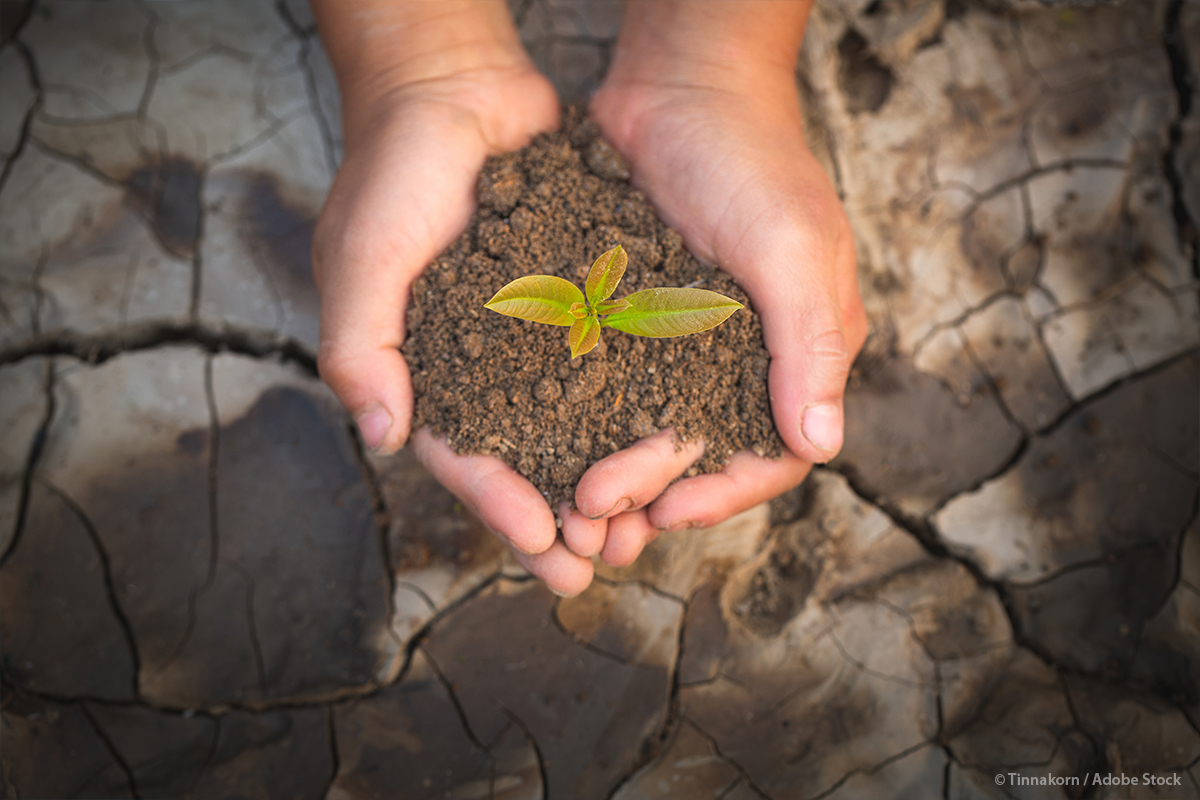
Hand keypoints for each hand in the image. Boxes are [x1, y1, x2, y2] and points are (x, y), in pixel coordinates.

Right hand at [310, 1, 594, 594]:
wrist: (452, 92)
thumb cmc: (392, 174)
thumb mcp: (364, 258)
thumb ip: (365, 345)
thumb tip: (381, 437)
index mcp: (425, 370)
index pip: (463, 454)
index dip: (500, 504)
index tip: (542, 548)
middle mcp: (484, 362)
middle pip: (526, 457)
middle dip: (561, 515)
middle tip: (601, 566)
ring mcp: (535, 333)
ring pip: (575, 422)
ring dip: (605, 476)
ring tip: (644, 527)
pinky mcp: (581, 297)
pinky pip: (611, 359)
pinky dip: (635, 402)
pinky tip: (672, 437)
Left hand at [567, 0, 866, 565]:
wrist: (680, 81)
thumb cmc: (750, 156)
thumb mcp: (790, 247)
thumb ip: (808, 345)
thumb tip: (822, 446)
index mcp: (801, 348)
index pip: (776, 454)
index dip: (726, 493)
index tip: (667, 513)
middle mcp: (747, 355)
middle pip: (704, 452)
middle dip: (653, 490)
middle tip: (596, 514)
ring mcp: (688, 336)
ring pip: (652, 427)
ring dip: (613, 467)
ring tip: (566, 499)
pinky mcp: (636, 313)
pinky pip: (613, 382)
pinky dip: (585, 416)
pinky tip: (543, 438)